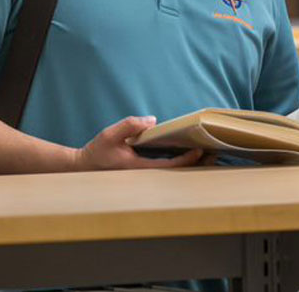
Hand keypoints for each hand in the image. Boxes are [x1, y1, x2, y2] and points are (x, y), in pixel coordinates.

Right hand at [74, 116, 202, 170]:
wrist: (83, 168)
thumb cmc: (96, 152)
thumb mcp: (109, 134)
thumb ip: (129, 126)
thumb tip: (152, 121)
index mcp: (140, 168)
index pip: (170, 166)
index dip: (188, 159)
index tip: (201, 149)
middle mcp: (146, 176)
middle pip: (177, 173)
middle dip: (196, 164)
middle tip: (215, 153)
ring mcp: (146, 177)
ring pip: (174, 173)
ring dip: (191, 165)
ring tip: (210, 154)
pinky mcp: (144, 173)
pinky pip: (167, 170)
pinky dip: (181, 163)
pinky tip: (190, 155)